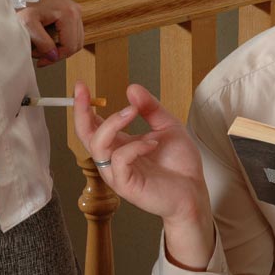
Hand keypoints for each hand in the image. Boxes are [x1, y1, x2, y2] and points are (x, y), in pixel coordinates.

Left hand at [16, 0, 83, 66]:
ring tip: (42, 47)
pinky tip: (48, 39)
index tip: (42, 61)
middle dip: (58, 54)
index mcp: (69, 14)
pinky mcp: (73, 12)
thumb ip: (42, 42)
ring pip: (75, 41)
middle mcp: (76, 12)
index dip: (56, 58)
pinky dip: (62, 40)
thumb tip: (54, 56)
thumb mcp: (28, 24)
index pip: (70, 46)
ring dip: (60, 48)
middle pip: (76, 45)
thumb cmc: (23, 3)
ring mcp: (76, 11)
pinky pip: (73, 34)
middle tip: (41, 55)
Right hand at [73, 81, 214, 269]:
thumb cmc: (179, 162)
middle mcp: (113, 158)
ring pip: (97, 145)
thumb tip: (131, 88)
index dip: (84, 105)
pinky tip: (152, 144)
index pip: (93, 124)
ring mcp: (117, 173)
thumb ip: (149, 108)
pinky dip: (134, 147)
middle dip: (81, 111)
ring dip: (113, 123)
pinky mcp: (125, 185)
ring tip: (132, 111)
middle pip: (85, 134)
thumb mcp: (167, 126)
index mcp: (120, 144)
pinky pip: (118, 160)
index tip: (81, 85)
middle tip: (84, 91)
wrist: (194, 190)